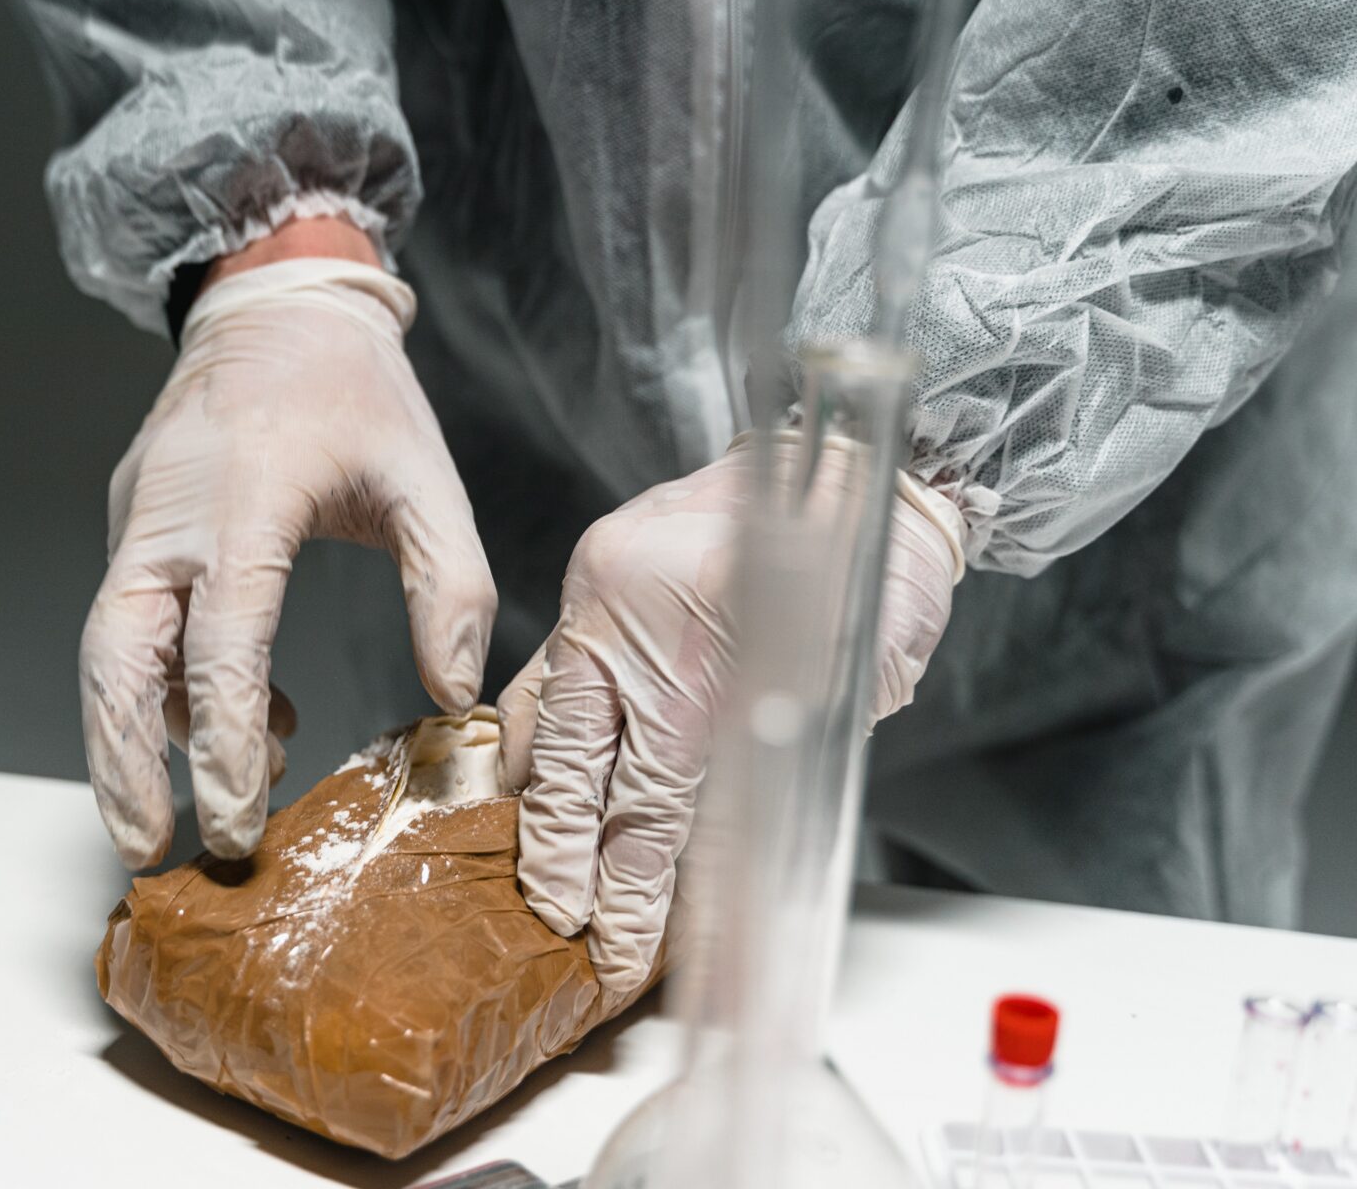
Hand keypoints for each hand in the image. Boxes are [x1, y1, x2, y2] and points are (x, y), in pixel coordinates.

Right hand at [82, 244, 496, 868]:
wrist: (276, 306)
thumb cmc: (353, 389)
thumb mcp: (426, 476)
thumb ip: (449, 584)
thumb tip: (451, 693)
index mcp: (246, 500)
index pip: (220, 642)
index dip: (220, 740)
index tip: (235, 818)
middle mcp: (170, 515)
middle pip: (115, 658)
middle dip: (124, 762)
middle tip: (150, 847)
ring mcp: (139, 518)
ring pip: (106, 648)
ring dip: (126, 736)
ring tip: (173, 813)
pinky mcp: (133, 524)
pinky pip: (132, 619)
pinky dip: (163, 685)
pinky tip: (236, 720)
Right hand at [497, 433, 963, 991]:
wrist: (866, 467)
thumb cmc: (878, 578)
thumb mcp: (850, 691)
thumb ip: (769, 770)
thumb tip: (708, 867)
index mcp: (711, 651)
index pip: (651, 800)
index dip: (633, 884)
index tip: (621, 940)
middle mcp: (637, 615)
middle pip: (579, 767)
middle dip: (567, 856)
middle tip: (563, 920)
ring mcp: (603, 587)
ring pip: (544, 715)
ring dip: (540, 796)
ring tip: (535, 861)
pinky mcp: (593, 568)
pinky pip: (547, 661)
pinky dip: (538, 724)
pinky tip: (530, 773)